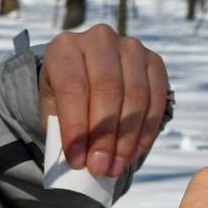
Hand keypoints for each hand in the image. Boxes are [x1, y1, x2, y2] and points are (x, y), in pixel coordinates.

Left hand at [38, 24, 168, 177]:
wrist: (84, 71)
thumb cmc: (63, 93)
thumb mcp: (50, 107)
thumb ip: (61, 128)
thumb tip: (78, 161)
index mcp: (65, 48)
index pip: (73, 88)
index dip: (76, 127)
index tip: (77, 160)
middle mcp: (99, 40)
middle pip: (107, 91)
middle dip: (104, 136)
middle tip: (99, 168)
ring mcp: (131, 47)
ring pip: (135, 96)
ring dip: (126, 138)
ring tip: (115, 167)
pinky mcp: (154, 61)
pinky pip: (156, 99)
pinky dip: (145, 131)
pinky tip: (133, 153)